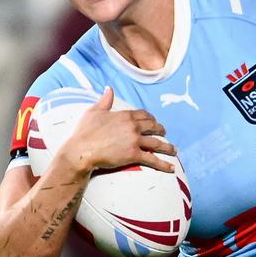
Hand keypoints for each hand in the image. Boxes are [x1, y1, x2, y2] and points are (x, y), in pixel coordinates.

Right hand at [60, 87, 177, 174]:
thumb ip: (105, 100)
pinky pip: (152, 159)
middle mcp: (133, 127)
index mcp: (125, 115)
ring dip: (167, 147)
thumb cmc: (85, 131)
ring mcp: (135, 141)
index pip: (144, 115)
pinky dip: (163, 164)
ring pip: (157, 143)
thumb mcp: (94, 111)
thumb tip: (109, 88)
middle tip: (164, 133)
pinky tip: (171, 168)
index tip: (154, 121)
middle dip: (161, 130)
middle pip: (153, 127)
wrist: (81, 150)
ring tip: (173, 150)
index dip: (151, 118)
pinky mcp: (134, 154)